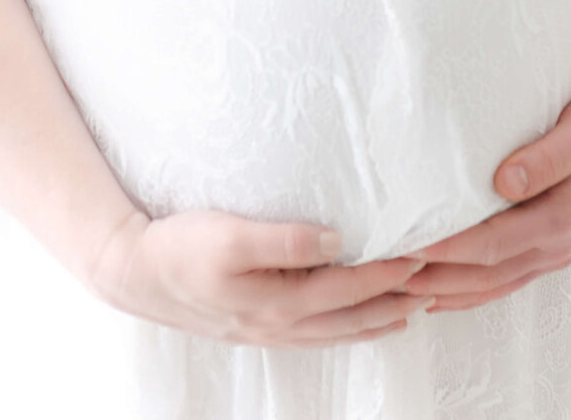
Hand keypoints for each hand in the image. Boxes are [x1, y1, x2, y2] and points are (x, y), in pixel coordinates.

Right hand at [91, 208, 428, 345]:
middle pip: (351, 317)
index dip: (388, 273)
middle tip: (436, 285)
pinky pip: (315, 334)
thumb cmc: (181, 247)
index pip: (349, 288)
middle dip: (395, 302)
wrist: (133, 272)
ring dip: (376, 320)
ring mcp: (267, 330)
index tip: (425, 253)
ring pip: (336, 331)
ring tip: (412, 308)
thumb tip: (338, 239)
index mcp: (278, 302)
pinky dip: (345, 329)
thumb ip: (286, 240)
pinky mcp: (256, 325)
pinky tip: (353, 322)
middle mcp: (279, 323)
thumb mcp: (230, 235)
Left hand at [403, 94, 570, 312]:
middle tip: (386, 272)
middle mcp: (554, 246)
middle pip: (484, 273)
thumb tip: (504, 181)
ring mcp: (552, 254)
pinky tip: (439, 293)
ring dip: (445, 290)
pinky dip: (468, 293)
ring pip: (490, 285)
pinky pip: (502, 282)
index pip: (493, 243)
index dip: (449, 249)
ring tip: (398, 287)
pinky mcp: (548, 251)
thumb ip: (548, 156)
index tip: (409, 245)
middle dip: (434, 276)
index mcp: (561, 219)